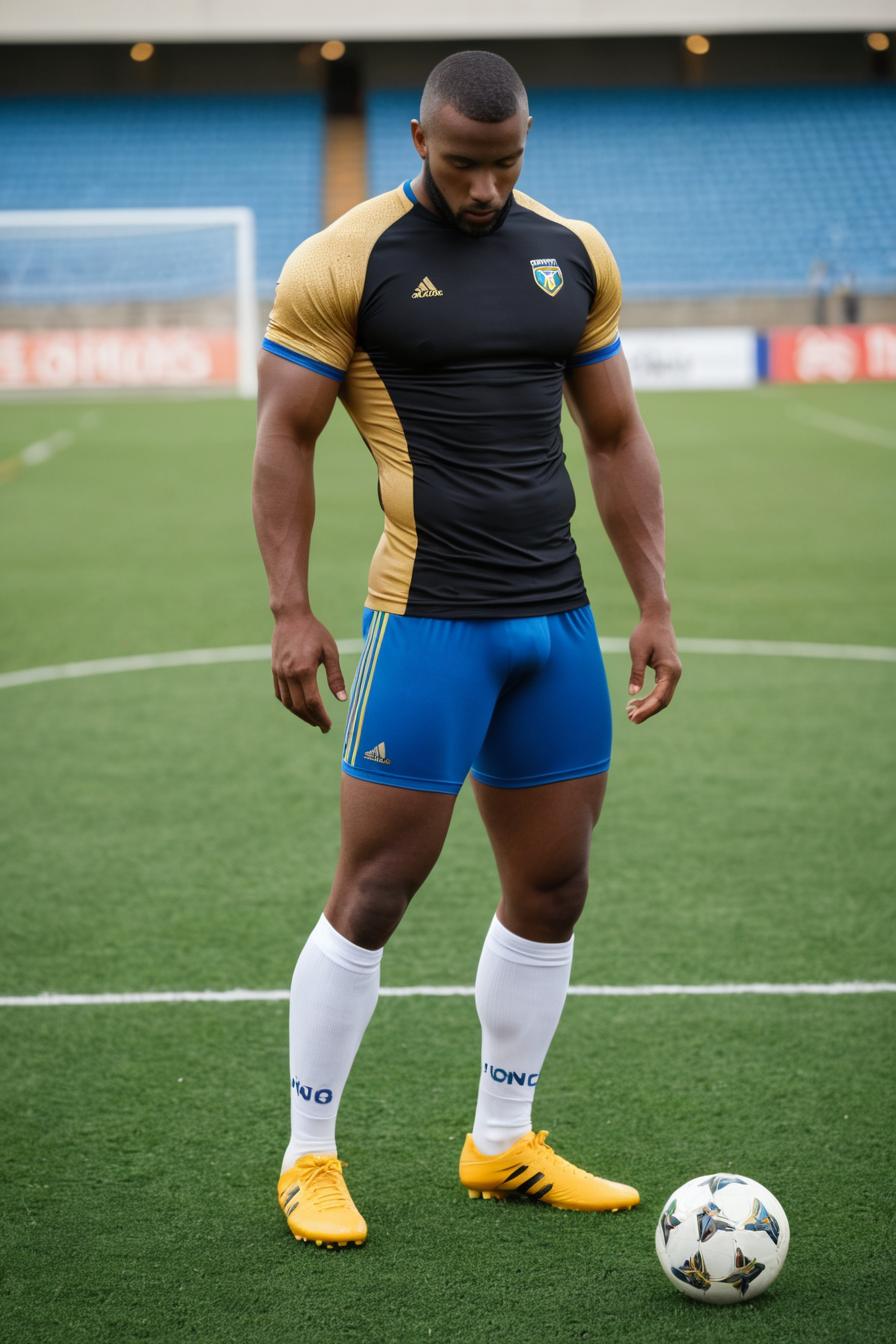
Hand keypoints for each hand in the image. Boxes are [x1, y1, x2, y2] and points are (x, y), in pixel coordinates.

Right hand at [271, 611, 345, 731]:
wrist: (291, 617)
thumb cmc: (314, 632)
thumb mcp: (330, 651)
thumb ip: (336, 677)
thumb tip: (343, 699)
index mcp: (304, 670)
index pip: (313, 702)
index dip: (321, 717)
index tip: (329, 726)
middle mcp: (289, 674)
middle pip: (299, 706)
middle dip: (312, 720)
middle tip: (323, 727)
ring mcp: (279, 673)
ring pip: (288, 703)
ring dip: (300, 715)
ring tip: (313, 720)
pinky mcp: (274, 670)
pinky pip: (280, 694)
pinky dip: (289, 705)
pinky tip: (299, 708)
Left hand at [626, 613, 681, 724]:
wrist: (657, 618)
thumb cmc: (646, 633)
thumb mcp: (638, 653)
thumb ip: (636, 673)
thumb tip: (632, 694)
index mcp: (669, 670)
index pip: (659, 697)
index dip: (646, 710)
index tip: (633, 718)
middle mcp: (675, 674)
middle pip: (662, 701)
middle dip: (646, 711)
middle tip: (629, 718)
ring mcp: (673, 673)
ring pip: (662, 697)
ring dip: (647, 706)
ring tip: (629, 711)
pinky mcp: (668, 672)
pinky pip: (660, 690)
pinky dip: (649, 698)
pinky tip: (635, 701)